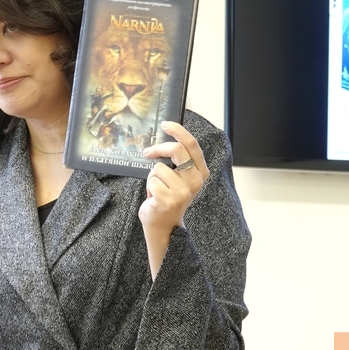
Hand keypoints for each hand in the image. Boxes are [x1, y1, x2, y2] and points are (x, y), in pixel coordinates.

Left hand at [138, 121, 208, 275]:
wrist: (163, 225)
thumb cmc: (168, 198)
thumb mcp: (180, 178)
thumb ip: (178, 162)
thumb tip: (166, 139)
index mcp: (200, 173)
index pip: (192, 145)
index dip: (179, 131)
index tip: (165, 124)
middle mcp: (195, 181)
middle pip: (177, 150)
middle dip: (159, 148)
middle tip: (148, 152)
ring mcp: (182, 191)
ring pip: (158, 168)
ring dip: (152, 177)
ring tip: (157, 190)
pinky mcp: (168, 199)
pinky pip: (151, 180)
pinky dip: (148, 187)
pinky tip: (154, 198)